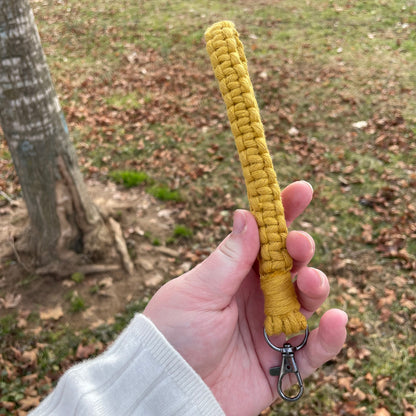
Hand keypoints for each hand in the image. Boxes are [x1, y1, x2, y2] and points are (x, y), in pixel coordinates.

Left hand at [144, 181, 347, 415]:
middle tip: (298, 245)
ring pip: (307, 300)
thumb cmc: (173, 333)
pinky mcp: (281, 362)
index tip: (302, 189)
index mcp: (235, 273)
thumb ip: (229, 258)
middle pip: (291, 264)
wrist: (168, 388)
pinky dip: (331, 337)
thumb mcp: (198, 291)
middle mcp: (256, 295)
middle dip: (300, 248)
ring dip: (316, 285)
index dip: (283, 212)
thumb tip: (246, 212)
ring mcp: (271, 326)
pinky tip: (337, 319)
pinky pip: (314, 349)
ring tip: (310, 282)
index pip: (264, 237)